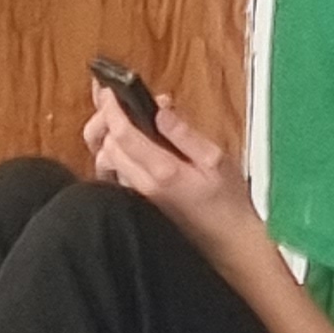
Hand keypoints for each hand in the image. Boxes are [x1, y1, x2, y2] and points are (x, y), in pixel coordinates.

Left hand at [83, 89, 265, 267]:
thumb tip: (161, 110)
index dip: (112, 108)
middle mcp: (142, 186)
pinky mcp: (138, 203)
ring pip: (105, 161)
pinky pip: (114, 174)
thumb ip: (185, 134)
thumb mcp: (216, 159)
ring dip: (109, 136)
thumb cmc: (228, 203)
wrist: (228, 243)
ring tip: (123, 116)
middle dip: (106, 118)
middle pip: (106, 146)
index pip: (123, 134)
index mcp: (162, 172)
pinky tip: (127, 142)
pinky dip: (114, 153)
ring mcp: (138, 197)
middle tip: (117, 99)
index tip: (108, 89)